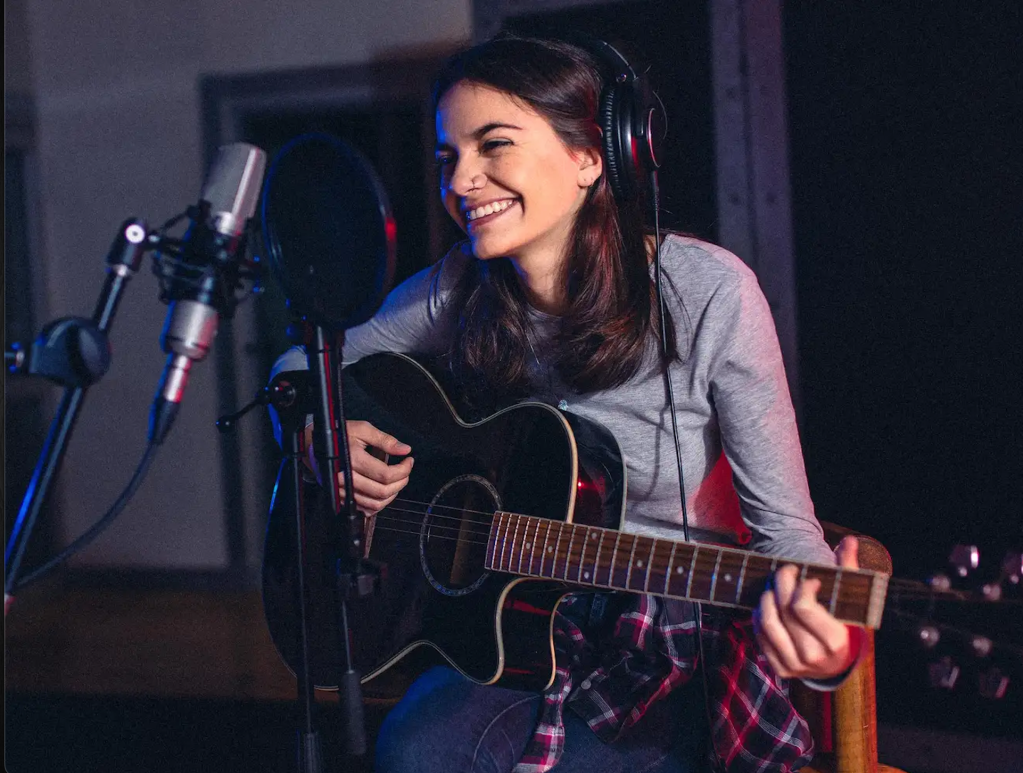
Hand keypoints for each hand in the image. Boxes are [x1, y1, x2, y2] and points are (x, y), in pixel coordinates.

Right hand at [303, 420, 412, 515]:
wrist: (313, 447)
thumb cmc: (338, 436)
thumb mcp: (362, 429)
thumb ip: (385, 440)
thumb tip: (405, 449)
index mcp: (353, 459)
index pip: (385, 474)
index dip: (403, 470)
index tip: (409, 461)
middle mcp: (346, 478)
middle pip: (382, 491)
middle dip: (401, 482)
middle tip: (405, 471)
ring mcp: (343, 490)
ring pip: (375, 504)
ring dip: (392, 495)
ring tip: (397, 481)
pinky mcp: (342, 497)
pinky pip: (365, 509)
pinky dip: (378, 504)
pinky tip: (384, 491)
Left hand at [753, 536, 864, 680]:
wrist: (836, 665)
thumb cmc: (843, 626)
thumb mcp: (850, 602)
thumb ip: (849, 570)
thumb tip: (849, 541)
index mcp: (834, 641)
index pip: (803, 607)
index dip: (801, 586)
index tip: (808, 579)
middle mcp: (813, 656)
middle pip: (784, 611)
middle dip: (781, 584)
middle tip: (785, 571)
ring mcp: (795, 665)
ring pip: (768, 623)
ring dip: (766, 599)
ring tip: (773, 588)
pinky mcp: (780, 669)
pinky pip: (760, 637)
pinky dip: (759, 617)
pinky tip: (767, 605)